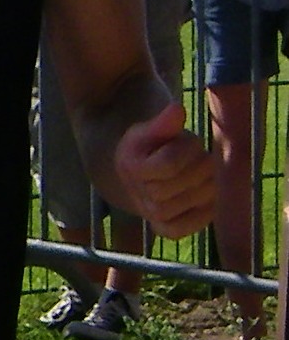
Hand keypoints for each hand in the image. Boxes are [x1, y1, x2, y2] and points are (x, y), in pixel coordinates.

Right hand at [114, 103, 214, 239]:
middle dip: (200, 165)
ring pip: (189, 203)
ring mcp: (151, 214)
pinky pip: (188, 227)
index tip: (193, 139)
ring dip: (207, 184)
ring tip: (207, 173)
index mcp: (131, 166)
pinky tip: (207, 195)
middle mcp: (138, 194)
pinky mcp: (165, 228)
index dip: (189, 149)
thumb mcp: (151, 129)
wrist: (142, 174)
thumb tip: (177, 110)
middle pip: (180, 184)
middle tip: (203, 155)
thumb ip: (163, 122)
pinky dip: (205, 212)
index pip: (169, 164)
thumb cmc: (150, 146)